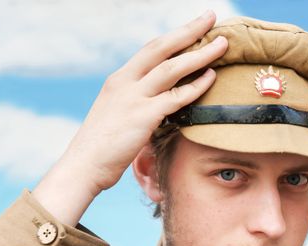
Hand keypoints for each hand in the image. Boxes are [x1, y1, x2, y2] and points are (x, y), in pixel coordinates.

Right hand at [32, 10, 227, 225]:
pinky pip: (176, 97)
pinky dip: (196, 86)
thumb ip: (137, 100)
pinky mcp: (143, 116)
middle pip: (162, 47)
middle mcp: (126, 81)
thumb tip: (160, 99)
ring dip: (200, 54)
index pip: (151, 49)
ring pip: (173, 67)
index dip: (174, 36)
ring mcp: (134, 97)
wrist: (84, 166)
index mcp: (120, 79)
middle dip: (189, 30)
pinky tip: (212, 77)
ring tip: (222, 44)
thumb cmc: (102, 145)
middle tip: (211, 16)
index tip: (194, 26)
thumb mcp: (117, 113)